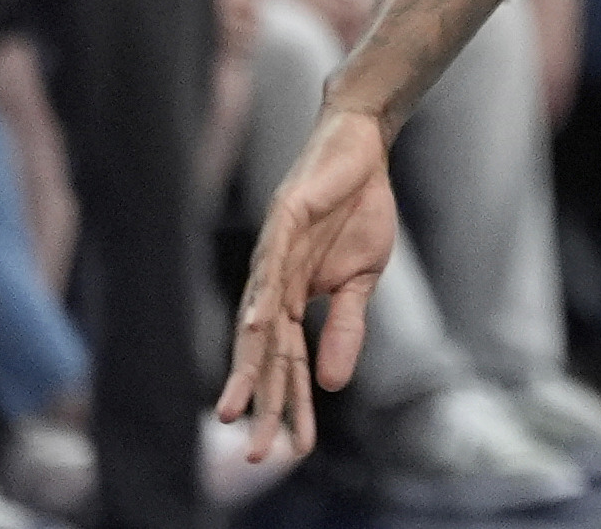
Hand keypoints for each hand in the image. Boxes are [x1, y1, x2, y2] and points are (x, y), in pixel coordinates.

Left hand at [219, 105, 402, 465]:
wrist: (362, 148)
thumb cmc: (358, 211)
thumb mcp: (361, 280)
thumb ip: (345, 328)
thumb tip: (333, 384)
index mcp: (295, 300)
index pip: (290, 364)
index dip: (291, 406)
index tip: (293, 452)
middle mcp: (274, 283)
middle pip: (264, 353)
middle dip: (260, 402)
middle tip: (252, 451)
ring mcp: (274, 252)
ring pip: (258, 318)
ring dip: (248, 364)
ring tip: (238, 408)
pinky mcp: (284, 219)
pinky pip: (270, 264)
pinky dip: (262, 297)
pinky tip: (256, 328)